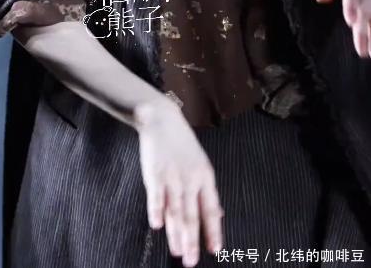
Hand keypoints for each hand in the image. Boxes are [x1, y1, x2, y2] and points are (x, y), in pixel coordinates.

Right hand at [134, 99, 223, 266]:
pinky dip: (156, 210)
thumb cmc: (182, 145)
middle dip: (192, 240)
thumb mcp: (201, 165)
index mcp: (205, 177)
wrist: (163, 120)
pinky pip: (156, 195)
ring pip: (175, 210)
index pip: (211, 209)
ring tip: (178, 252)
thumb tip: (219, 215)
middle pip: (192, 215)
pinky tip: (157, 225)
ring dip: (176, 233)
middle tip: (191, 262)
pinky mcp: (154, 173)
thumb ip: (206, 192)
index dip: (213, 230)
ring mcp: (172, 177)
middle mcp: (190, 179)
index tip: (215, 251)